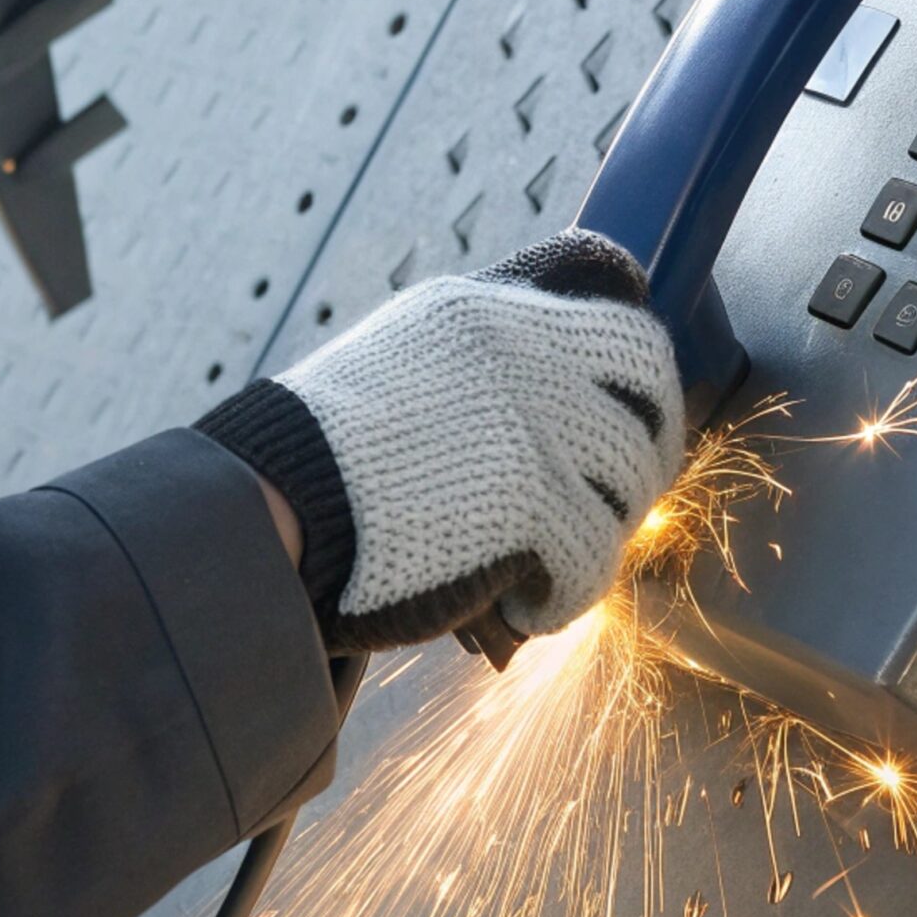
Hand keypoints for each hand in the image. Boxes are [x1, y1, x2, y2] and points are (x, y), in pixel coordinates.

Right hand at [198, 231, 683, 653]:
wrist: (263, 512)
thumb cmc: (313, 465)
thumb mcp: (391, 369)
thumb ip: (468, 372)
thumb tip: (543, 420)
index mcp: (479, 311)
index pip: (612, 312)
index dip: (641, 375)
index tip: (636, 416)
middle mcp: (518, 349)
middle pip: (649, 378)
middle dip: (653, 442)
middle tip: (623, 494)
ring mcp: (533, 421)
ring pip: (631, 475)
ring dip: (601, 528)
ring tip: (552, 564)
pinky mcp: (533, 499)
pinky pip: (594, 556)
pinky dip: (566, 594)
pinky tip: (528, 606)